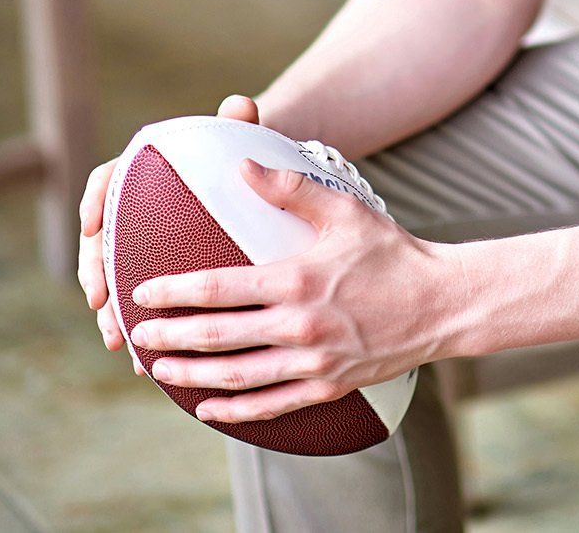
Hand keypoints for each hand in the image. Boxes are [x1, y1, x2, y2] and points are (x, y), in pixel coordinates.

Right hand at [78, 94, 260, 376]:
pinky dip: (137, 325)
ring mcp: (141, 242)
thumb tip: (241, 105)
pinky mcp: (156, 271)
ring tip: (117, 339)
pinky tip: (144, 358)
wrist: (254, 182)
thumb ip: (238, 121)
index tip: (91, 226)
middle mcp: (135, 208)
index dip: (94, 201)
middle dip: (96, 272)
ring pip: (113, 276)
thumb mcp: (242, 138)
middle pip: (101, 239)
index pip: (107, 180)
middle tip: (99, 300)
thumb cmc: (245, 155)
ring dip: (111, 309)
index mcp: (145, 172)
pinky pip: (137, 299)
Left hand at [124, 158, 445, 423]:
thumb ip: (290, 188)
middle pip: (219, 338)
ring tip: (160, 370)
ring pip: (237, 377)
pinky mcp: (328, 385)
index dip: (176, 291)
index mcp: (298, 279)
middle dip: (171, 337)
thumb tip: (241, 166)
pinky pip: (271, 406)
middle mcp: (301, 326)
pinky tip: (207, 407)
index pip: (220, 288)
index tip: (144, 290)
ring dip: (192, 376)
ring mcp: (314, 361)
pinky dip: (234, 411)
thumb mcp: (345, 210)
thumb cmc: (392, 251)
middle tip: (137, 335)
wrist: (442, 302)